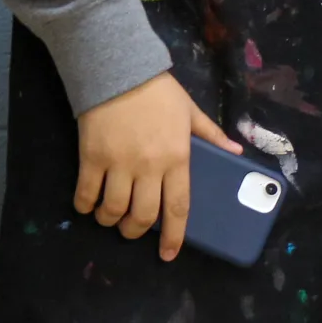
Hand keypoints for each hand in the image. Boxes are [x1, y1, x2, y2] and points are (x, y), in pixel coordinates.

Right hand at [74, 72, 241, 261]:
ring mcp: (118, 163)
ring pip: (113, 210)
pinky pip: (86, 194)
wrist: (118, 68)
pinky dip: (85, 206)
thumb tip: (236, 152)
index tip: (168, 254)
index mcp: (177, 157)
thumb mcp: (190, 110)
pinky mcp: (91, 157)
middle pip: (143, 215)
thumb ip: (211, 135)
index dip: (173, 236)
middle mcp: (149, 166)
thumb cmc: (157, 91)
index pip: (178, 206)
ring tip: (109, 217)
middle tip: (132, 229)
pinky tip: (88, 206)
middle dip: (136, 231)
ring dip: (110, 221)